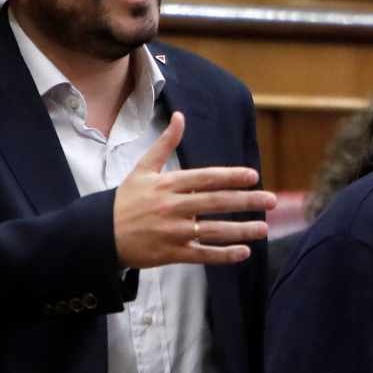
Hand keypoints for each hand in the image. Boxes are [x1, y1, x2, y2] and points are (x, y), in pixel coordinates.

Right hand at [114, 111, 275, 267]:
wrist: (100, 234)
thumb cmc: (125, 200)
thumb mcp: (142, 169)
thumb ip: (165, 144)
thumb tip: (180, 117)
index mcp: (168, 184)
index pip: (206, 178)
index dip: (231, 176)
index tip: (254, 176)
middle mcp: (173, 207)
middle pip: (216, 202)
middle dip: (246, 201)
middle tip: (272, 201)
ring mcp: (173, 232)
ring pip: (213, 230)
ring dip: (241, 230)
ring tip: (263, 228)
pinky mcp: (171, 253)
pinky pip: (203, 255)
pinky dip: (224, 254)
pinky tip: (244, 252)